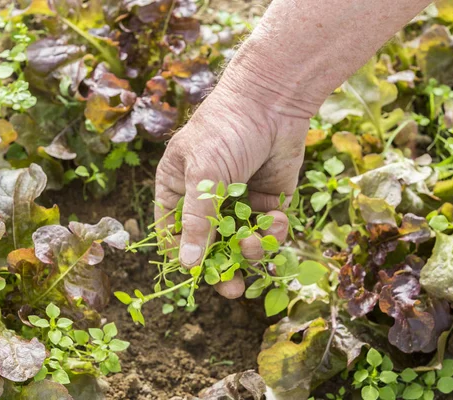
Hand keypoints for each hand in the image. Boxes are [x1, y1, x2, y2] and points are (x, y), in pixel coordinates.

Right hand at [154, 76, 308, 298]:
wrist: (272, 101)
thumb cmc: (225, 130)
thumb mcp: (204, 175)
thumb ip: (198, 220)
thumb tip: (187, 265)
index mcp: (179, 189)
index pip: (174, 233)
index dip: (184, 257)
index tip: (198, 277)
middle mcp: (208, 200)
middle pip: (210, 246)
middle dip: (222, 268)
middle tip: (232, 290)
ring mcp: (238, 201)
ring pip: (241, 242)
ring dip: (250, 249)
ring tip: (257, 243)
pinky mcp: (267, 201)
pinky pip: (267, 229)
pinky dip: (273, 231)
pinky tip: (278, 220)